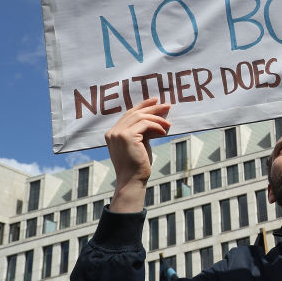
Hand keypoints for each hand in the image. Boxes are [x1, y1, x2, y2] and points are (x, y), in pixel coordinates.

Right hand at [106, 97, 170, 212]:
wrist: (133, 179)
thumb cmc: (138, 164)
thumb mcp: (139, 144)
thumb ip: (142, 132)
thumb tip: (155, 120)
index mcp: (113, 133)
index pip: (128, 114)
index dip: (142, 106)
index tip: (155, 100)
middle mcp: (113, 132)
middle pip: (134, 113)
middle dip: (152, 108)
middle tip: (167, 105)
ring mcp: (118, 134)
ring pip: (141, 117)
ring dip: (157, 118)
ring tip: (169, 123)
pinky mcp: (127, 136)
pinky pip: (145, 124)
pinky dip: (157, 126)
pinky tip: (164, 132)